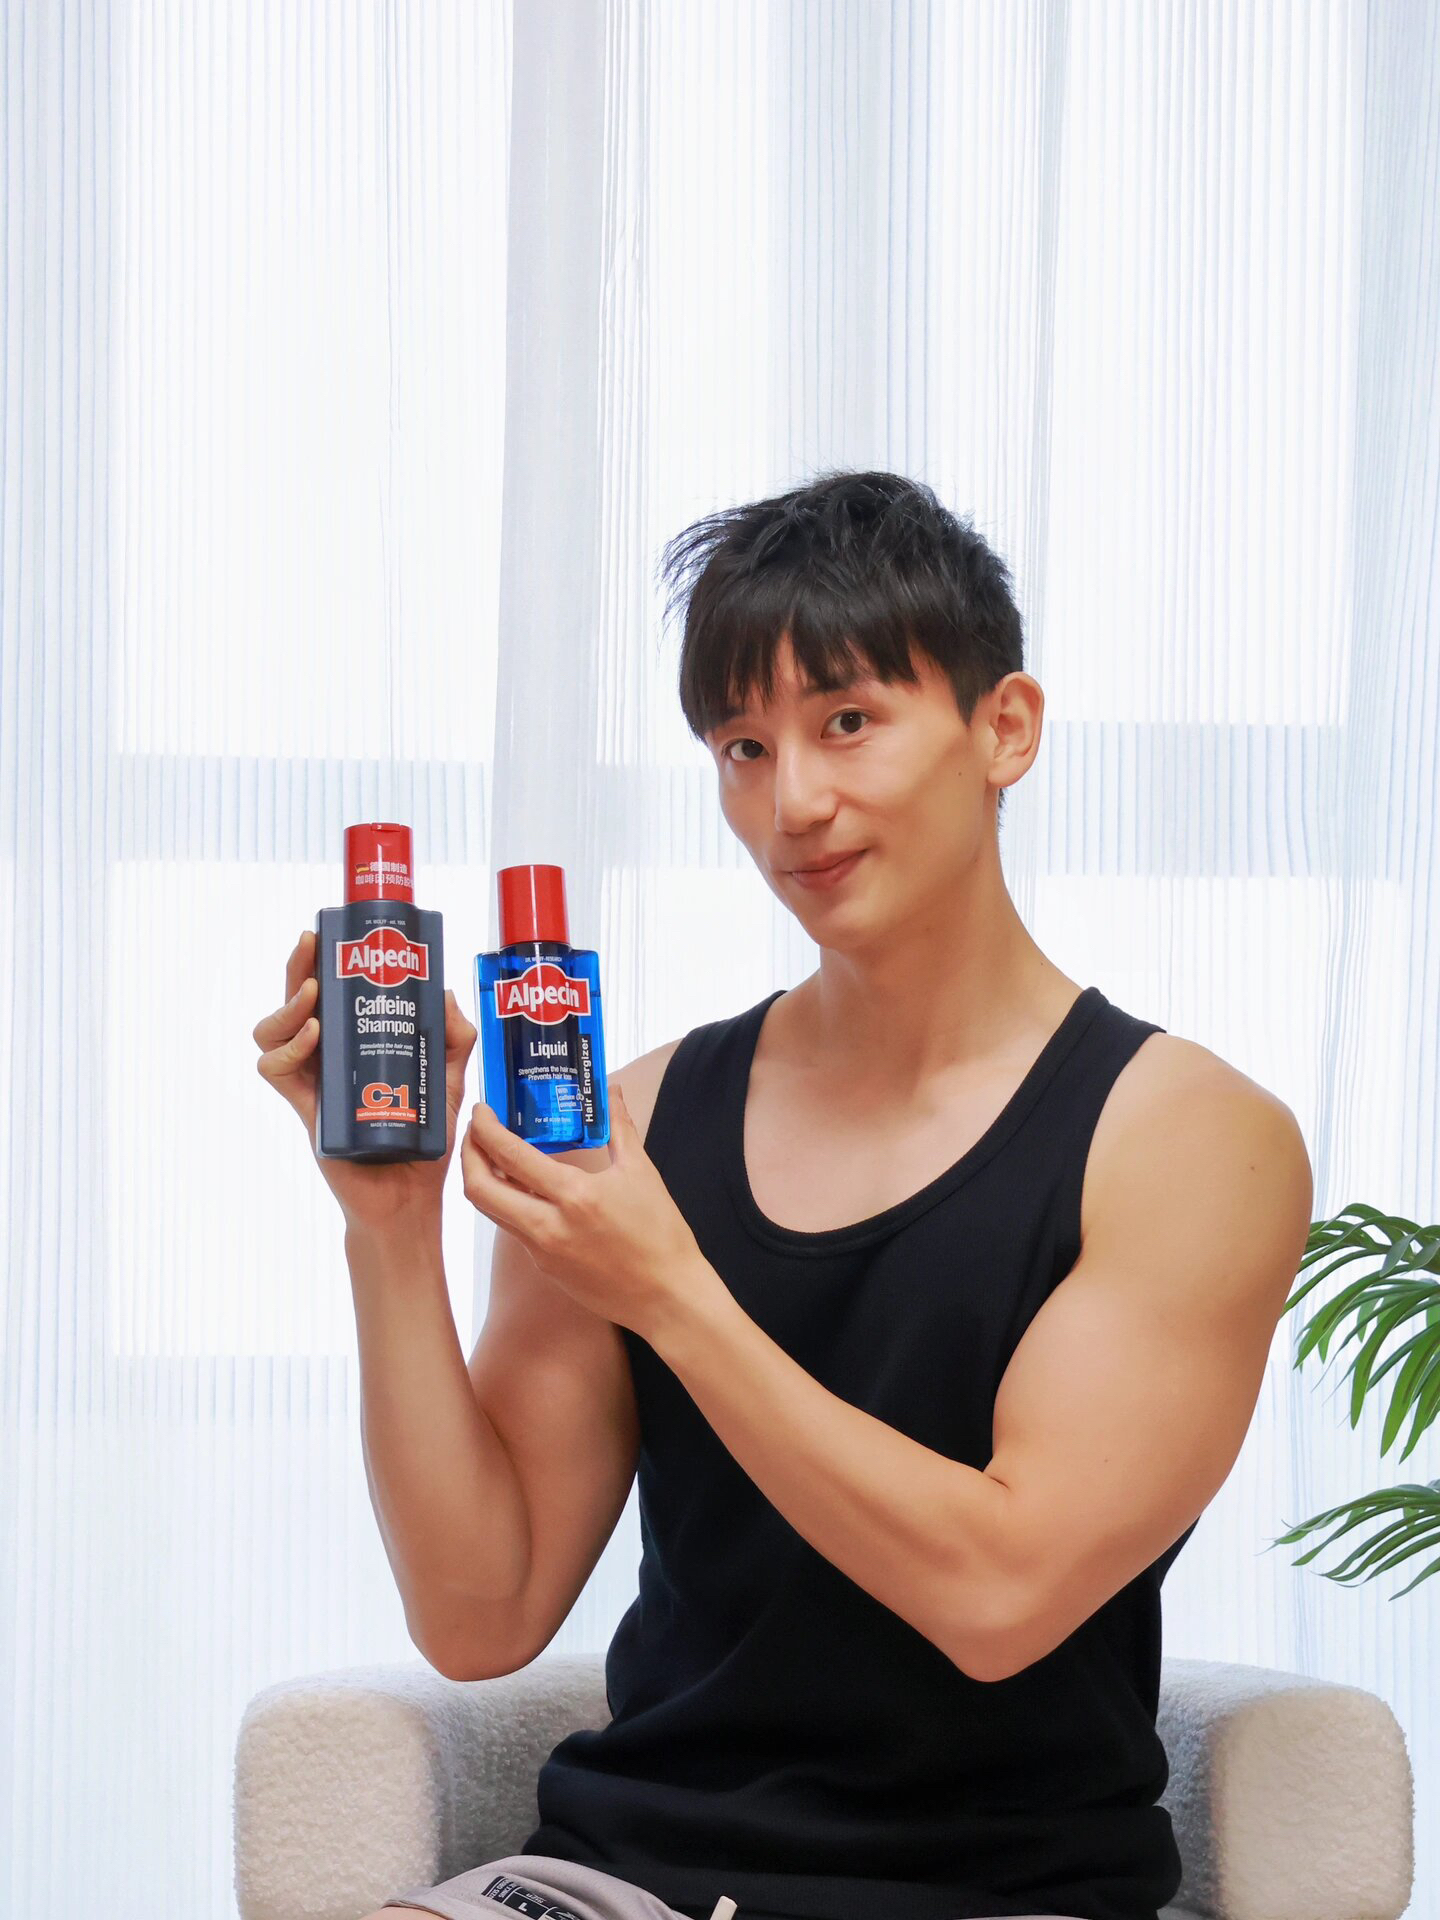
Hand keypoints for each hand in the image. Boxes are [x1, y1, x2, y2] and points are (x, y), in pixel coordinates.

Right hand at [252, 929, 476, 1236]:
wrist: (412, 1198)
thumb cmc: (426, 1137)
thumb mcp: (452, 1079)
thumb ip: (456, 1037)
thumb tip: (445, 990)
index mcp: (354, 1045)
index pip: (327, 996)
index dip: (319, 965)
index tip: (326, 935)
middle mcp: (326, 1060)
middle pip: (293, 1004)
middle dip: (297, 969)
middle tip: (311, 945)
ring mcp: (312, 1084)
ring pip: (271, 1034)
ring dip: (286, 1008)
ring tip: (314, 997)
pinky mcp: (306, 1111)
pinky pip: (276, 1072)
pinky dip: (288, 1049)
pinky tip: (316, 1035)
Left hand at [459, 1083, 709, 1338]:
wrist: (667, 1297)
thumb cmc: (660, 1235)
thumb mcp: (642, 1173)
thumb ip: (619, 1127)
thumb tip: (610, 1091)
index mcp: (574, 1197)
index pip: (510, 1156)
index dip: (485, 1129)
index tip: (481, 1111)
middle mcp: (549, 1227)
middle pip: (479, 1190)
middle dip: (467, 1156)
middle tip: (474, 1133)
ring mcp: (543, 1253)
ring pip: (493, 1212)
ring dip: (486, 1181)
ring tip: (496, 1156)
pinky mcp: (546, 1269)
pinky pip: (517, 1230)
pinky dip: (514, 1204)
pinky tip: (530, 1190)